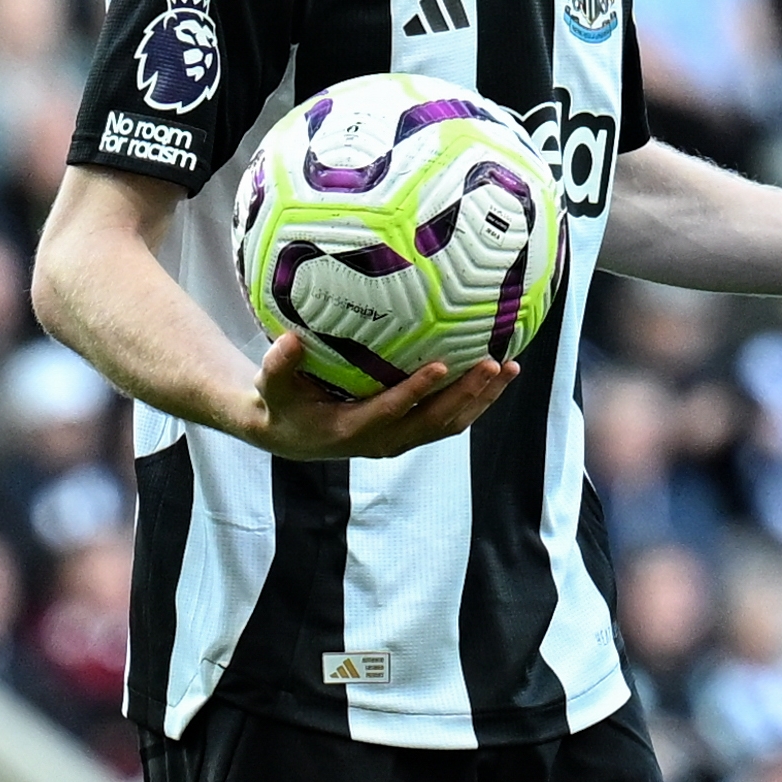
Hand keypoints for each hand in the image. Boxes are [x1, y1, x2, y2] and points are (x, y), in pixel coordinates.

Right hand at [243, 332, 518, 459]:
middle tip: (493, 363)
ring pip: (449, 424)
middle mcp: (382, 441)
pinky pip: (450, 422)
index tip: (441, 365)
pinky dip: (476, 402)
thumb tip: (290, 340)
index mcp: (350, 429)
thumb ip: (278, 365)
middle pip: (433, 420)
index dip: (415, 391)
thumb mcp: (271, 386)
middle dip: (466, 393)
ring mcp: (401, 440)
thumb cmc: (282, 403)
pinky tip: (496, 377)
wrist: (291, 435)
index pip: (390, 410)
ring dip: (481, 398)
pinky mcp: (411, 435)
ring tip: (509, 368)